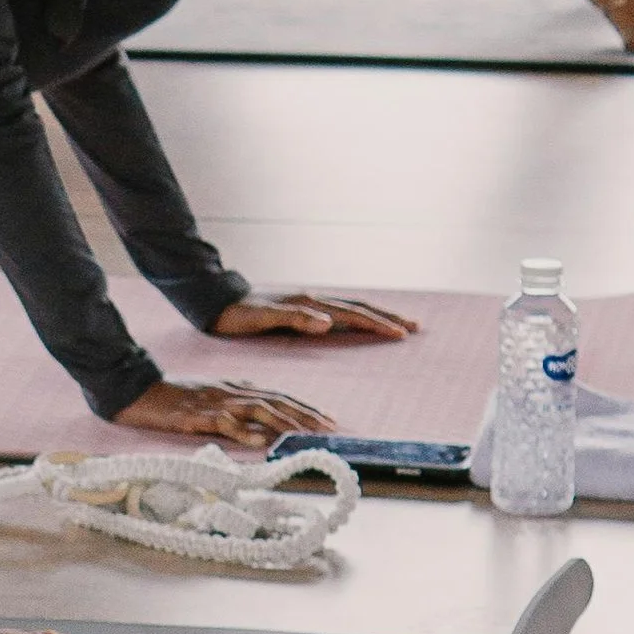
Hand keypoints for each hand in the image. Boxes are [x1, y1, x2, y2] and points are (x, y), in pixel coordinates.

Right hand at [112, 376, 331, 446]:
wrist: (143, 392)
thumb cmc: (177, 398)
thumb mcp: (214, 396)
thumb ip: (238, 404)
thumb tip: (262, 421)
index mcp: (239, 387)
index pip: (280, 396)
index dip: (306, 408)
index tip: (329, 420)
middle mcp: (234, 393)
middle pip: (277, 402)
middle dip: (305, 416)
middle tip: (330, 429)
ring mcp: (218, 404)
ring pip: (259, 412)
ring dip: (284, 424)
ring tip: (305, 436)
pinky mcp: (199, 416)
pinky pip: (226, 424)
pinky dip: (245, 433)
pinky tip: (261, 441)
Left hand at [210, 289, 416, 344]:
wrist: (219, 303)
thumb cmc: (239, 315)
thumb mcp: (265, 318)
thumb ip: (296, 319)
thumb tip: (327, 323)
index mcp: (310, 304)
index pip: (352, 314)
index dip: (378, 324)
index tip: (401, 333)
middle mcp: (314, 301)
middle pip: (359, 308)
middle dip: (388, 317)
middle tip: (415, 327)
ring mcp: (309, 304)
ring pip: (351, 309)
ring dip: (377, 316)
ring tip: (398, 323)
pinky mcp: (302, 310)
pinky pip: (338, 314)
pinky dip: (356, 319)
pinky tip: (361, 324)